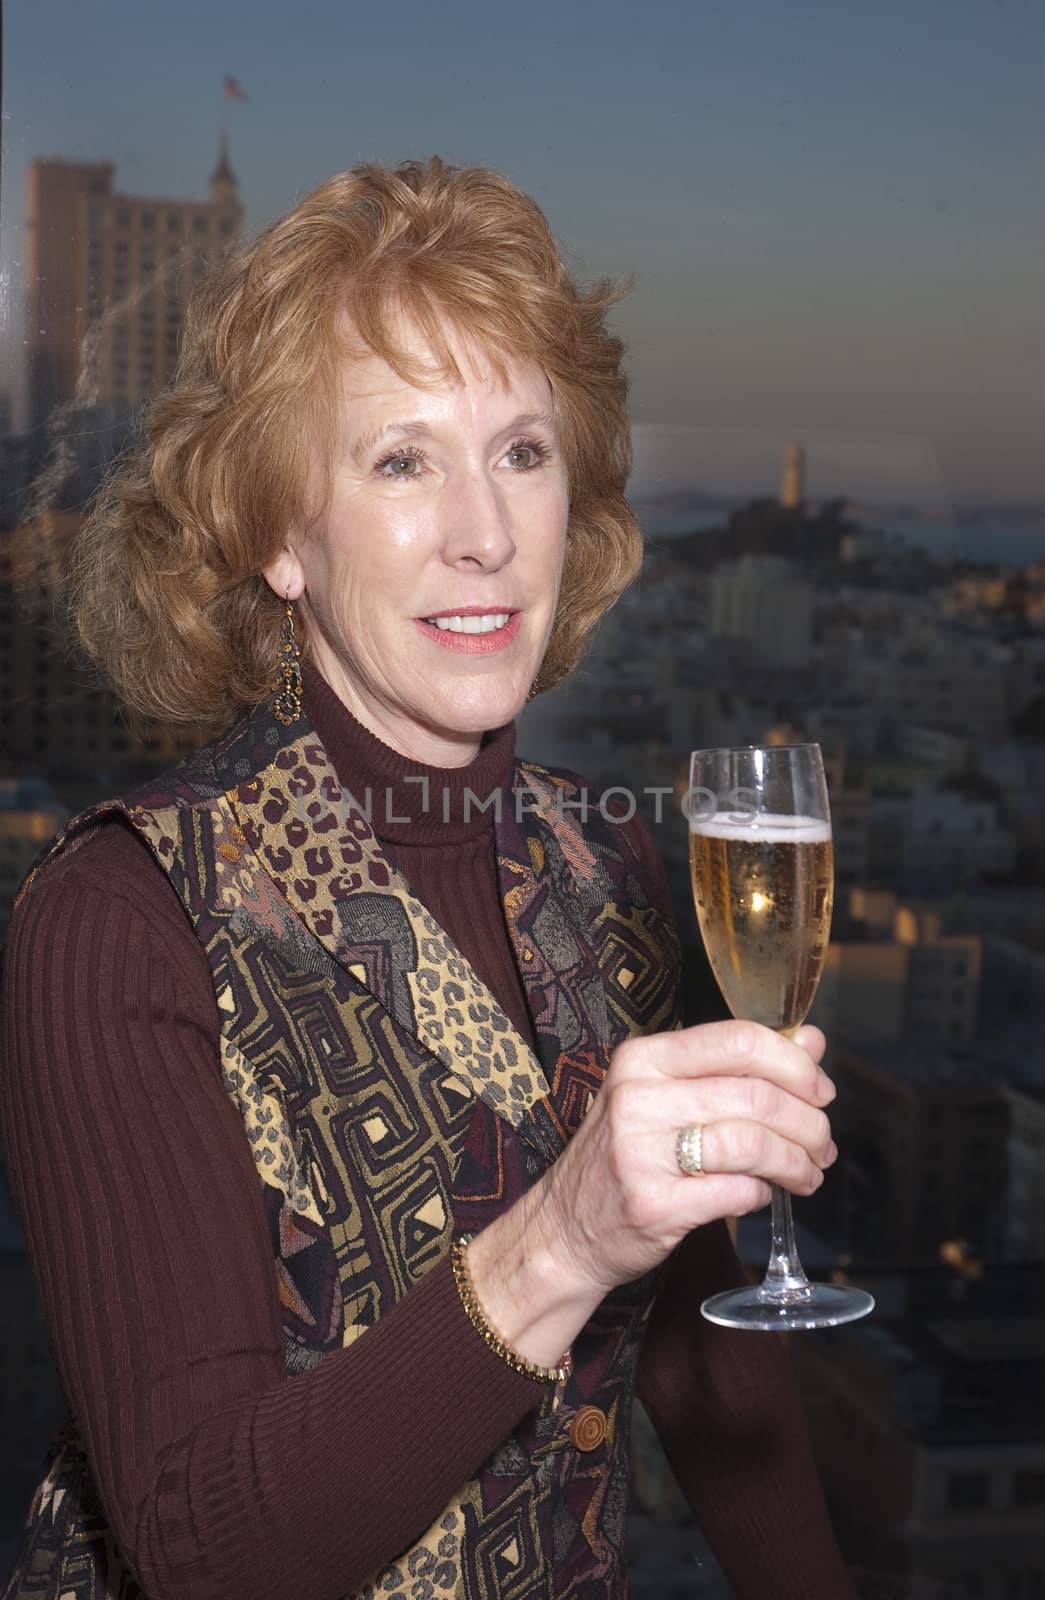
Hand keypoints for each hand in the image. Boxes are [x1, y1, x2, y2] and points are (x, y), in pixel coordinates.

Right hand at [539, 1019, 835, 1296]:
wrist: (564, 1229)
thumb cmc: (626, 1156)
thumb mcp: (667, 1095)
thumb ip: (738, 1067)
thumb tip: (813, 1042)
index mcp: (643, 1058)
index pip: (739, 1040)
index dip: (795, 1065)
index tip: (821, 1091)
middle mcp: (637, 1097)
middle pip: (757, 1095)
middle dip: (809, 1124)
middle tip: (822, 1145)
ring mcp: (640, 1152)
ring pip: (754, 1144)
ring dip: (797, 1164)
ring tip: (806, 1175)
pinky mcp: (653, 1205)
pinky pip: (739, 1192)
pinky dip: (765, 1195)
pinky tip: (764, 1196)